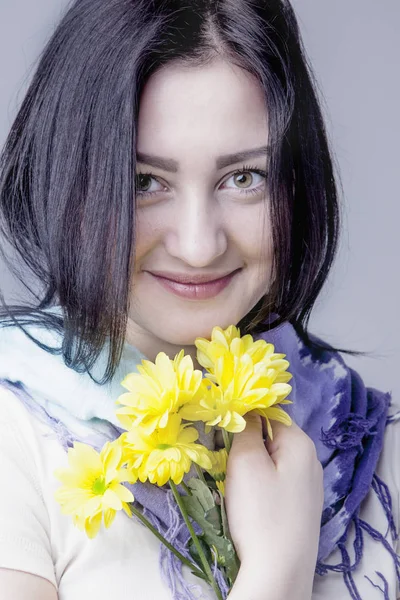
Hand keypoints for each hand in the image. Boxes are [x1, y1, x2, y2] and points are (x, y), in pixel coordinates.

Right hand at [224, 413, 323, 599]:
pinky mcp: (301, 506)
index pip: (268, 411)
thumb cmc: (261, 514)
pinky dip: (260, 486)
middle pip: (270, 436)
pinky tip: (251, 505)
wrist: (280, 572)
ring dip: (250, 467)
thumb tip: (246, 408)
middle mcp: (310, 459)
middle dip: (246, 445)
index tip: (222, 432)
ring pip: (271, 460)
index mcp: (300, 443)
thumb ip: (245, 428)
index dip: (243, 417)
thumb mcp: (246, 462)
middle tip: (229, 464)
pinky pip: (276, 482)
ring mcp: (309, 485)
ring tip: (238, 488)